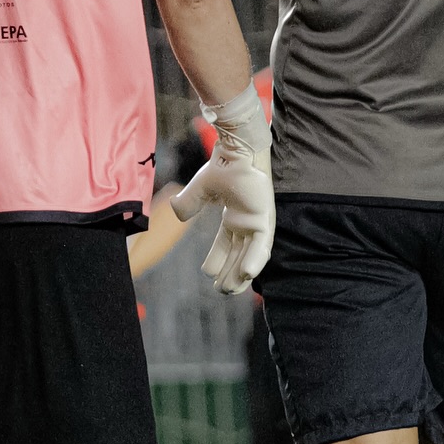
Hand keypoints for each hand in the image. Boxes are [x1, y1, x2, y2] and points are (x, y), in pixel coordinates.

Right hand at [171, 83, 275, 294]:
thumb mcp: (200, 189)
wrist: (235, 152)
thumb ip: (188, 203)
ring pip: (250, 254)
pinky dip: (255, 260)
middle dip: (228, 273)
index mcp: (234, 216)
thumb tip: (177, 214)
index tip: (207, 274)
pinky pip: (262, 245)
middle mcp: (247, 221)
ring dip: (240, 273)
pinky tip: (246, 275)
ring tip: (230, 290)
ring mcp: (257, 221)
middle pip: (238, 254)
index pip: (225, 244)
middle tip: (220, 291)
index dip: (217, 260)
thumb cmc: (222, 166)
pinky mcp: (265, 219)